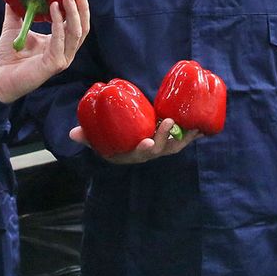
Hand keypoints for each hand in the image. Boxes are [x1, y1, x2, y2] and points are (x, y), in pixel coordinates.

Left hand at [0, 0, 91, 104]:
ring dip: (73, 13)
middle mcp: (63, 51)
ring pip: (75, 33)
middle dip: (81, 8)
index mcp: (58, 43)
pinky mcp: (54, 64)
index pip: (76, 24)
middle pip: (82, 27)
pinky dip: (59, 23)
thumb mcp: (14, 27)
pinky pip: (60, 41)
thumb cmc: (8, 56)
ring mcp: (61, 59)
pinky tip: (54, 8)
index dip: (79, 7)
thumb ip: (17, 12)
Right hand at [69, 118, 199, 163]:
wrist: (126, 143)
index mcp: (134, 154)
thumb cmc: (112, 140)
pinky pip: (185, 138)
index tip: (147, 142)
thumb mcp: (99, 139)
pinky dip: (194, 133)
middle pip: (162, 149)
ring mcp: (162, 147)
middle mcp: (150, 153)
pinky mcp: (171, 139)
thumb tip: (73, 133)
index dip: (145, 148)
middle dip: (166, 137)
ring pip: (176, 144)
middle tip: (168, 121)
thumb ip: (87, 136)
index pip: (141, 154)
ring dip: (184, 136)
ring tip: (192, 125)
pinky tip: (204, 126)